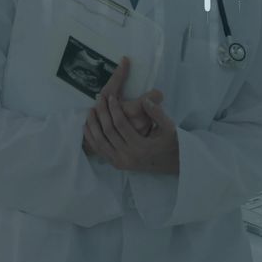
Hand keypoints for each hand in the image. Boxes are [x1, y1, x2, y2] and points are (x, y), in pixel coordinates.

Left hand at [83, 58, 179, 174]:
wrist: (173, 164)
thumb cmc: (171, 143)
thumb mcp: (169, 128)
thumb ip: (157, 113)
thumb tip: (146, 100)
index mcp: (141, 147)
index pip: (121, 124)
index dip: (114, 109)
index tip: (110, 96)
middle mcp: (129, 156)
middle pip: (108, 132)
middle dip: (102, 113)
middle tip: (98, 99)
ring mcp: (121, 162)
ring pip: (100, 142)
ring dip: (93, 125)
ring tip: (91, 110)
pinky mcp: (117, 165)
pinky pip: (100, 151)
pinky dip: (91, 138)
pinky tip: (88, 126)